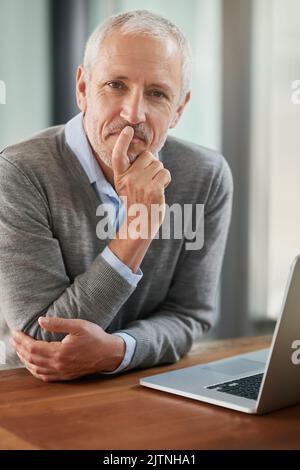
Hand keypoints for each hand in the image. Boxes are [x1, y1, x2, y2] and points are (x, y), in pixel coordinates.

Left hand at [10, 317, 125, 381]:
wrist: (109, 354)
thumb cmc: (95, 338)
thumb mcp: (79, 325)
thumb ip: (58, 324)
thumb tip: (40, 321)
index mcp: (60, 352)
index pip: (33, 347)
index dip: (22, 340)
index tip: (16, 333)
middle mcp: (58, 364)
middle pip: (31, 359)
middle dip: (20, 349)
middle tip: (13, 340)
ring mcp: (61, 372)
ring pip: (36, 369)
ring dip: (25, 360)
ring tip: (19, 351)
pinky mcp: (66, 376)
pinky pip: (45, 377)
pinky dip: (34, 371)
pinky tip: (32, 366)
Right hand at [112, 126, 170, 232]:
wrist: (139, 224)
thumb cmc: (136, 202)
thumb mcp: (127, 185)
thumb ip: (133, 170)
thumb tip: (149, 154)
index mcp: (121, 176)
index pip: (118, 155)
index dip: (123, 141)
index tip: (128, 129)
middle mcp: (129, 179)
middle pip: (148, 156)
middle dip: (152, 165)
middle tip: (148, 181)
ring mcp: (141, 184)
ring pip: (158, 164)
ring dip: (160, 174)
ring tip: (153, 187)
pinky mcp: (154, 190)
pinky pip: (165, 173)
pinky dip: (166, 180)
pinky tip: (159, 190)